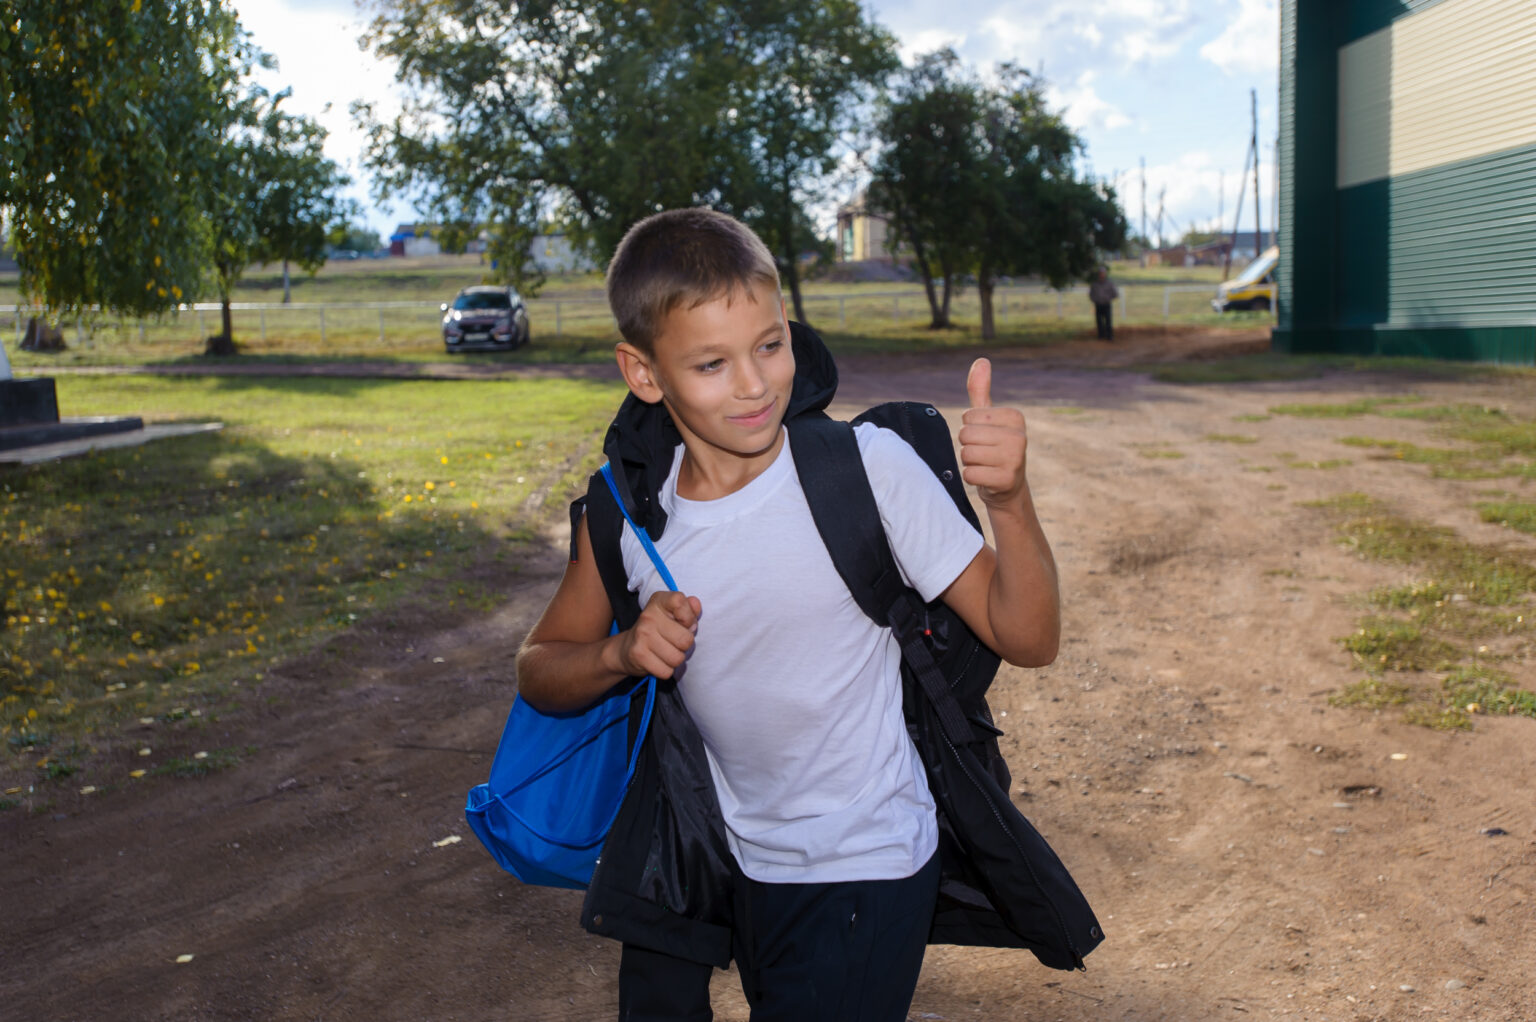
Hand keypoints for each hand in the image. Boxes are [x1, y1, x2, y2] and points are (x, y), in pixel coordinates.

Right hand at [610, 590, 701, 679]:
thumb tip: (695, 603)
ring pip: (677, 658)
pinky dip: (666, 670)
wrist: (627, 649)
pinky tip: (658, 661)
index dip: (689, 616)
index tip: (683, 623)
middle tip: (674, 642)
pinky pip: (667, 671)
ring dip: (675, 659)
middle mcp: (648, 616)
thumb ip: (688, 609)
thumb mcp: (673, 615)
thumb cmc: (657, 631)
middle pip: (685, 639)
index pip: (679, 601)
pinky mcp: (639, 655)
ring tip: (666, 652)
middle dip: (685, 645)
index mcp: (658, 602)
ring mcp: (642, 636)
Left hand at [959, 358, 1028, 508]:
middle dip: (968, 446)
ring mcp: (1015, 459)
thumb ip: (980, 390)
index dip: (970, 428)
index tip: (985, 437)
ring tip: (985, 465)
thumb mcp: (988, 418)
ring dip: (970, 462)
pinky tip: (986, 478)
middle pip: (966, 435)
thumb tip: (981, 360)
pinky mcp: (1006, 479)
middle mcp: (1019, 435)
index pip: (968, 417)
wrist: (1007, 487)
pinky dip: (971, 478)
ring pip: (967, 454)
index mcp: (1015, 416)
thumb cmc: (994, 447)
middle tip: (984, 453)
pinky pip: (970, 474)